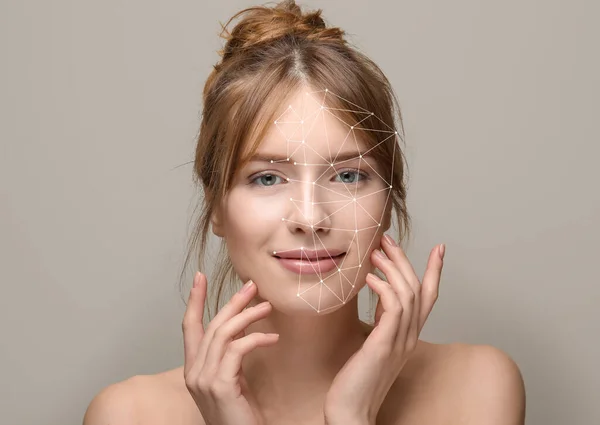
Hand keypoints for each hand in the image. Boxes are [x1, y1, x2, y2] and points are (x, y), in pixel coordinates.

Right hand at [182, 272, 278, 424]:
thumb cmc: (240, 415)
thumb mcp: (232, 379)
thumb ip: (230, 355)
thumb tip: (241, 325)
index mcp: (193, 370)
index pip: (189, 327)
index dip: (194, 301)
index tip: (199, 277)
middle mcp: (193, 373)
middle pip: (212, 325)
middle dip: (232, 302)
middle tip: (252, 286)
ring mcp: (204, 380)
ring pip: (224, 334)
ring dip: (247, 316)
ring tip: (267, 307)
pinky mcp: (220, 386)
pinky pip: (237, 350)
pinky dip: (256, 339)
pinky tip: (272, 338)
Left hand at [323, 236, 444, 424]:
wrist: (351, 411)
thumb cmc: (357, 380)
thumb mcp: (373, 344)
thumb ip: (381, 323)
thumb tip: (378, 297)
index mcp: (408, 336)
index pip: (428, 298)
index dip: (435, 272)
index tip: (438, 248)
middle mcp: (410, 337)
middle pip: (419, 289)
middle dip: (405, 260)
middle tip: (387, 239)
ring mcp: (400, 342)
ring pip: (408, 294)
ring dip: (392, 268)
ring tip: (375, 252)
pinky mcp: (384, 345)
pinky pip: (393, 309)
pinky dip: (384, 288)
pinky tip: (370, 278)